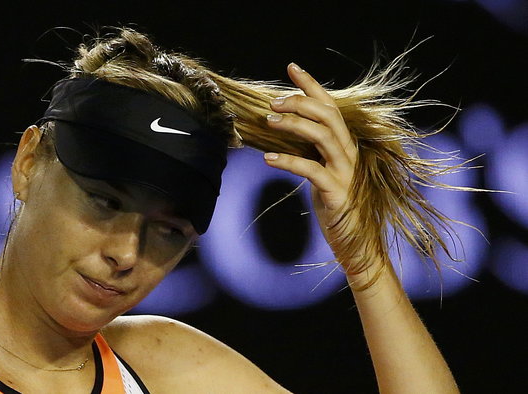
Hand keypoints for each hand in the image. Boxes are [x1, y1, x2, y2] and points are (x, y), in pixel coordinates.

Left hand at [264, 62, 361, 269]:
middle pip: (328, 115)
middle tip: (271, 103)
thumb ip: (313, 152)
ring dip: (294, 124)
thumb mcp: (323, 174)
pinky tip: (268, 159)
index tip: (291, 68)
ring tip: (269, 122)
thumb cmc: (336, 208)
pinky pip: (313, 171)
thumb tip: (287, 131)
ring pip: (323, 136)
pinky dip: (289, 162)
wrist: (357, 247)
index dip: (312, 85)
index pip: (330, 107)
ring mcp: (346, 173)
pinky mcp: (338, 194)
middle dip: (299, 102)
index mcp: (344, 147)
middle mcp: (349, 155)